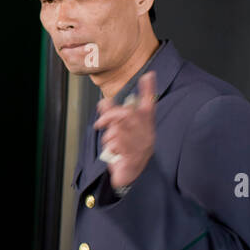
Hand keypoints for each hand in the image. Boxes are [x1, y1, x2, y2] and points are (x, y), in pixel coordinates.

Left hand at [94, 71, 156, 190]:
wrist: (131, 174)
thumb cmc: (127, 147)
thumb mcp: (120, 129)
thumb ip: (113, 115)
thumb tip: (103, 102)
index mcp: (145, 124)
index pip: (149, 103)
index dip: (149, 89)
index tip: (148, 74)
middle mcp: (146, 132)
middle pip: (126, 114)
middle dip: (109, 116)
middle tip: (100, 122)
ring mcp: (141, 144)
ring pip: (118, 129)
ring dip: (109, 136)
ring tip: (112, 142)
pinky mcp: (133, 155)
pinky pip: (116, 144)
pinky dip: (110, 147)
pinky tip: (115, 152)